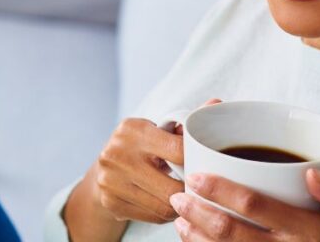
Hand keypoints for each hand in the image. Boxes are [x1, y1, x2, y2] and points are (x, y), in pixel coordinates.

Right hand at [91, 98, 222, 223]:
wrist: (103, 168)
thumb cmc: (140, 146)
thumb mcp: (158, 130)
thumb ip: (186, 122)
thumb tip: (216, 103)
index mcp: (134, 129)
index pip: (178, 150)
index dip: (196, 161)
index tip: (204, 165)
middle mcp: (118, 153)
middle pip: (172, 185)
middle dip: (190, 190)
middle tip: (199, 188)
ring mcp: (111, 180)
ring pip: (164, 205)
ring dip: (181, 205)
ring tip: (186, 198)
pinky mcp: (110, 201)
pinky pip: (152, 217)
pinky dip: (166, 214)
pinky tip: (169, 205)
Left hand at [169, 169, 319, 240]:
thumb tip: (312, 173)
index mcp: (308, 230)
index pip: (255, 205)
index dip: (221, 191)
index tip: (197, 176)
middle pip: (231, 232)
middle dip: (199, 212)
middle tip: (179, 195)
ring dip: (196, 237)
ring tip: (180, 218)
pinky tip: (193, 241)